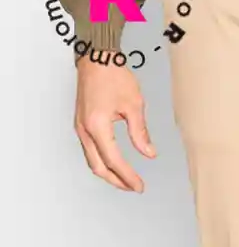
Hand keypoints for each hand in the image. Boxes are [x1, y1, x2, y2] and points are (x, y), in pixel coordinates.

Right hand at [75, 57, 154, 191]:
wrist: (96, 58)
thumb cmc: (114, 76)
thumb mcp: (133, 105)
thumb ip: (140, 133)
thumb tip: (149, 154)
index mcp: (97, 126)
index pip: (114, 160)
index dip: (128, 176)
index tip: (140, 186)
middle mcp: (85, 130)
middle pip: (99, 167)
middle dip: (117, 181)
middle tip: (134, 187)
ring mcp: (80, 128)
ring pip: (92, 161)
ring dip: (109, 173)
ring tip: (126, 180)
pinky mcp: (81, 124)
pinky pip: (89, 151)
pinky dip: (102, 162)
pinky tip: (114, 164)